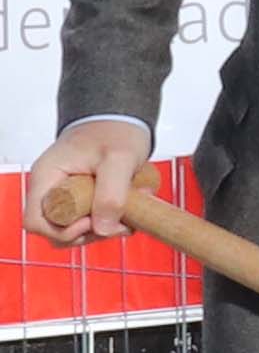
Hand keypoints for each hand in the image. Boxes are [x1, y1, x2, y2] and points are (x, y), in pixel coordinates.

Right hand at [25, 117, 146, 242]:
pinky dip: (110, 222)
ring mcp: (66, 195)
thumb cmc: (116, 131)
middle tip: (119, 222)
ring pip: (75, 231)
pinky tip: (128, 210)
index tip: (92, 223)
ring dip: (103, 229)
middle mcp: (51, 190)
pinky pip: (90, 222)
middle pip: (56, 231)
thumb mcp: (119, 159)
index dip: (62, 231)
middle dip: (88, 234)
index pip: (36, 221)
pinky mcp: (82, 199)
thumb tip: (102, 229)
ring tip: (128, 212)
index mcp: (47, 178)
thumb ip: (111, 193)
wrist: (121, 119)